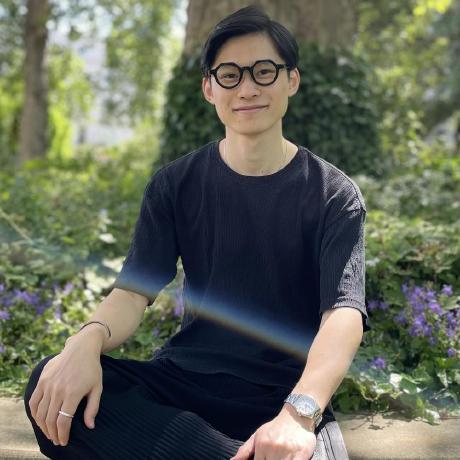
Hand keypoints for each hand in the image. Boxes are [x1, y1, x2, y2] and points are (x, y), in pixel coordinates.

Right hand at [28, 329, 103, 446]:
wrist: (81, 348)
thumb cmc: (92, 368)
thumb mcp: (98, 387)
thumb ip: (93, 407)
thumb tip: (90, 426)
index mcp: (73, 393)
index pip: (63, 421)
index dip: (63, 435)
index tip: (64, 441)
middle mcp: (58, 390)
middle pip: (50, 419)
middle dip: (53, 434)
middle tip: (57, 440)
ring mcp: (48, 384)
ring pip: (40, 413)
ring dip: (43, 426)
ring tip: (49, 432)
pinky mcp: (42, 380)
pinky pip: (34, 401)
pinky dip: (34, 413)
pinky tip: (40, 419)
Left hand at [230, 405, 316, 459]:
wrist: (296, 415)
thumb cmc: (275, 427)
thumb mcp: (258, 435)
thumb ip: (245, 450)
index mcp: (261, 445)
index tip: (263, 459)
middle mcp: (273, 448)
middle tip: (272, 458)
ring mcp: (287, 451)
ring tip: (279, 458)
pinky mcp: (301, 453)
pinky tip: (290, 459)